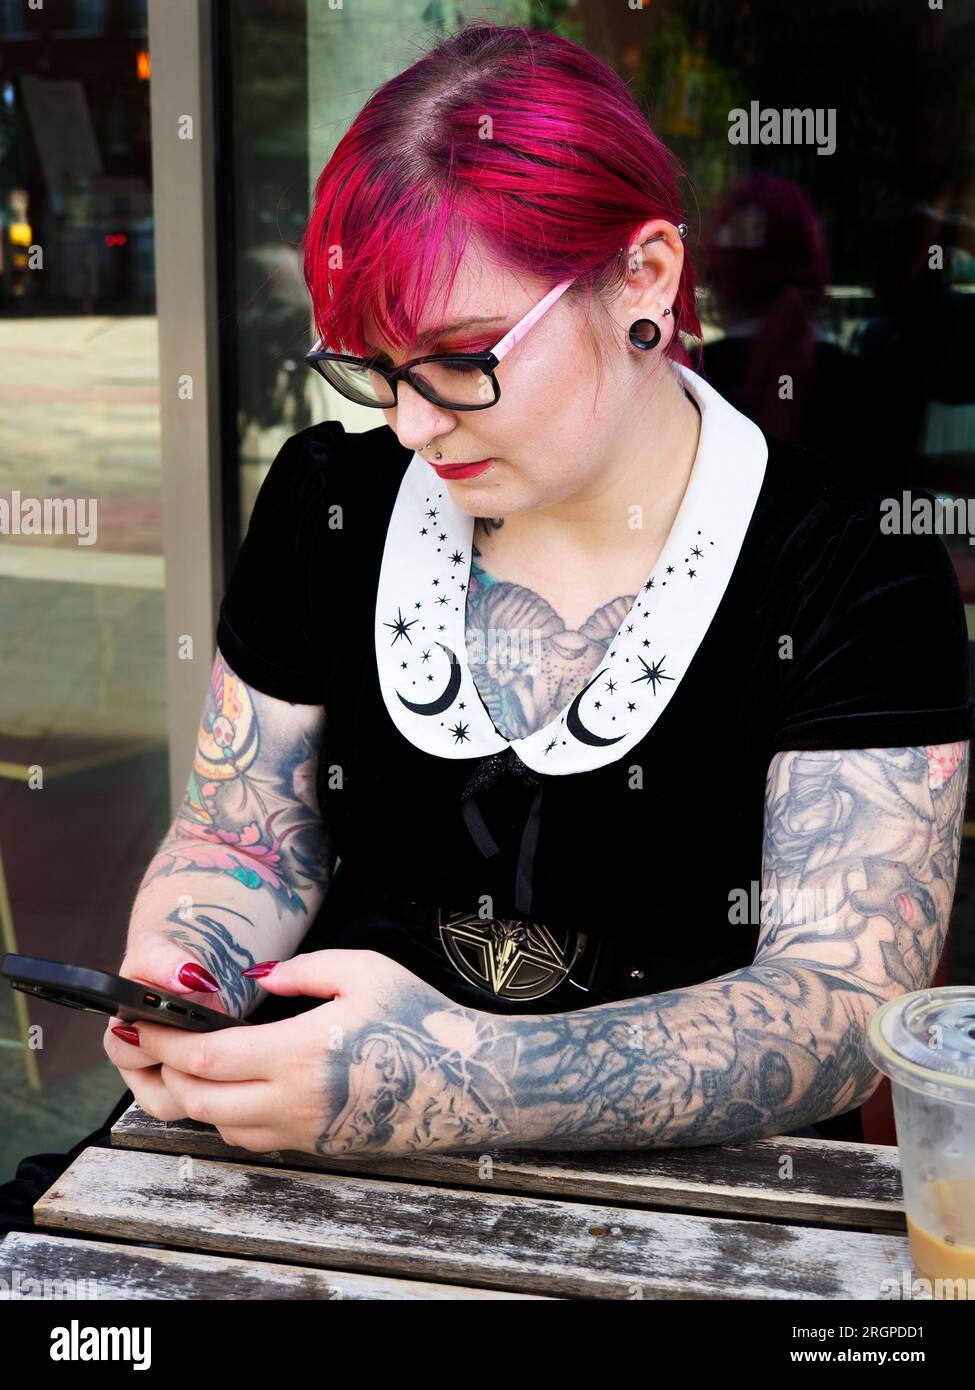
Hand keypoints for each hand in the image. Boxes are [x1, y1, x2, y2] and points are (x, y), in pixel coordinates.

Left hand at [108, 949, 521, 1156]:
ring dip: (192, 1095)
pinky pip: (250, 1138)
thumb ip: (302, 969)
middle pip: (198, 1099)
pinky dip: (225, 1114)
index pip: (205, 1056)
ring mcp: (303, 1132)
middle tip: (146, 1041)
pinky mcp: (315, 1148)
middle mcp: (293, 1103)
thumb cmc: (420, 1019)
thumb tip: (253, 979)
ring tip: (181, 1060)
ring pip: (219, 1126)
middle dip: (163, 1070)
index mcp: (300, 1054)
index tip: (137, 1019)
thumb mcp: (364, 971)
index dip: (162, 1040)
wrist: (470, 1083)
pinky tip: (229, 1085)